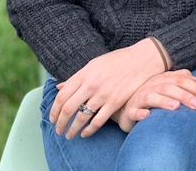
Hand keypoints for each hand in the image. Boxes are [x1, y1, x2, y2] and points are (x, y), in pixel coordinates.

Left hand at [49, 38, 165, 139]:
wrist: (142, 59)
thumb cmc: (118, 61)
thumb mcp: (94, 64)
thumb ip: (77, 77)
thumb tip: (59, 87)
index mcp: (84, 74)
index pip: (62, 96)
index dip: (54, 111)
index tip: (53, 119)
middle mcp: (91, 84)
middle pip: (68, 108)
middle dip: (60, 123)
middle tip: (59, 131)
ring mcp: (103, 94)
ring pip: (81, 117)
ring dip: (73, 129)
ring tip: (70, 135)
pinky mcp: (115, 102)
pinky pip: (98, 121)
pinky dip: (89, 130)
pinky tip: (85, 134)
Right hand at [113, 69, 195, 131]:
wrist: (125, 104)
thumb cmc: (150, 95)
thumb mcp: (165, 86)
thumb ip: (180, 80)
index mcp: (162, 80)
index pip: (181, 80)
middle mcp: (151, 86)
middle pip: (169, 88)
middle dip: (184, 96)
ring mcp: (139, 98)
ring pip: (152, 97)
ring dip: (164, 101)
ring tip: (175, 107)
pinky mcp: (130, 111)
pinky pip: (134, 111)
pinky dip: (140, 113)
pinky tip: (147, 115)